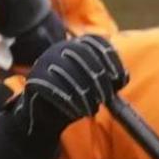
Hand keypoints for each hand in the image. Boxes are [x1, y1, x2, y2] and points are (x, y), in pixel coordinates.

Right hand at [0, 31, 127, 158]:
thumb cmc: (72, 100)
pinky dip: (68, 102)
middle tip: (107, 98)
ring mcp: (44, 63)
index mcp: (74, 45)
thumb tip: (124, 77)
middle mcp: (58, 49)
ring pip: (68, 72)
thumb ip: (107, 80)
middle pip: (83, 55)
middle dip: (99, 78)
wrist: (43, 117)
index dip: (110, 59)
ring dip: (85, 94)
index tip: (120, 79)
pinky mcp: (34, 80)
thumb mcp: (93, 88)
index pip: (95, 42)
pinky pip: (53, 88)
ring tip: (93, 110)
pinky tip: (78, 112)